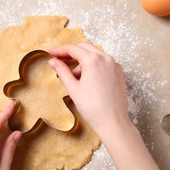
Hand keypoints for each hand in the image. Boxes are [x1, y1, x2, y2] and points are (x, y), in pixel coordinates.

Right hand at [49, 43, 168, 169]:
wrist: (113, 122)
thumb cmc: (93, 108)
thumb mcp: (73, 88)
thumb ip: (62, 71)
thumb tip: (53, 61)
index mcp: (93, 60)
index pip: (73, 49)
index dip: (59, 50)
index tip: (50, 53)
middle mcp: (106, 58)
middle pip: (84, 47)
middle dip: (71, 52)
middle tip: (59, 60)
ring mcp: (114, 64)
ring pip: (94, 54)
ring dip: (82, 60)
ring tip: (73, 75)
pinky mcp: (119, 72)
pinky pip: (103, 62)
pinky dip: (93, 65)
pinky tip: (86, 77)